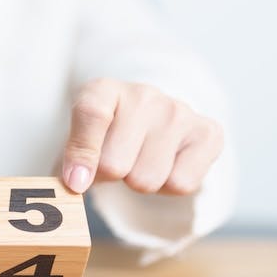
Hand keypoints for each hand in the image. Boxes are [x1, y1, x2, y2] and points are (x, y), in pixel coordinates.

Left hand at [62, 78, 223, 195]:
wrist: (150, 120)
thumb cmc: (105, 136)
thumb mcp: (77, 141)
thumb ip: (67, 160)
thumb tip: (74, 183)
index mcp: (103, 89)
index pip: (91, 115)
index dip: (82, 154)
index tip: (76, 183)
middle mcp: (143, 94)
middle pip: (115, 164)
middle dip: (110, 176)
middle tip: (115, 162)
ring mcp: (179, 110)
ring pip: (147, 179)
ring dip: (139, 182)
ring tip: (140, 160)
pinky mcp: (208, 132)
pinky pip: (181, 184)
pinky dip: (169, 186)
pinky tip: (166, 163)